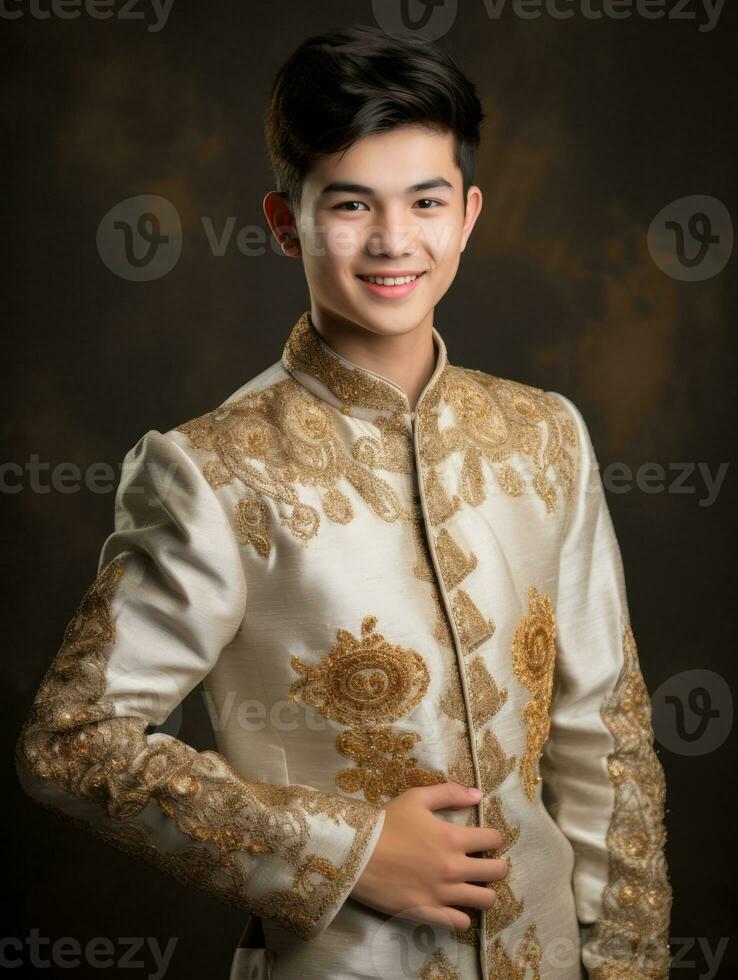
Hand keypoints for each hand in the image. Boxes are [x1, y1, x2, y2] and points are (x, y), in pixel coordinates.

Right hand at [350, 780, 506, 931]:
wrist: (355, 853)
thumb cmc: (386, 823)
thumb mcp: (416, 798)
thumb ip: (449, 793)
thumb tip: (478, 794)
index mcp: (452, 838)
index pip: (493, 840)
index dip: (492, 837)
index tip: (484, 839)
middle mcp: (453, 867)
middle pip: (496, 871)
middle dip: (496, 865)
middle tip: (485, 863)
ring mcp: (442, 893)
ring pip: (485, 900)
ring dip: (485, 892)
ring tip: (474, 886)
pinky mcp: (428, 911)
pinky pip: (460, 922)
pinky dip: (463, 915)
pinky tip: (456, 905)